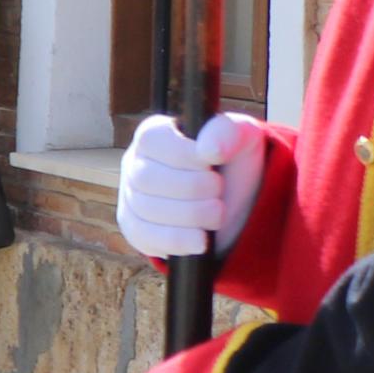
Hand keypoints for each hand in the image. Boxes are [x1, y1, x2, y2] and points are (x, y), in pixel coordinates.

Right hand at [117, 110, 264, 259]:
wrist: (236, 204)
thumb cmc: (233, 165)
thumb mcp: (242, 139)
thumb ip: (227, 132)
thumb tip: (208, 150)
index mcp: (154, 136)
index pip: (151, 140)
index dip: (184, 155)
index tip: (213, 163)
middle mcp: (135, 164)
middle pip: (147, 178)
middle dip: (193, 189)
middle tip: (219, 191)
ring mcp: (131, 198)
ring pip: (146, 209)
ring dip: (191, 215)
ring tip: (216, 214)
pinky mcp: (135, 229)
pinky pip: (144, 237)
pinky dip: (178, 240)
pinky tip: (201, 239)